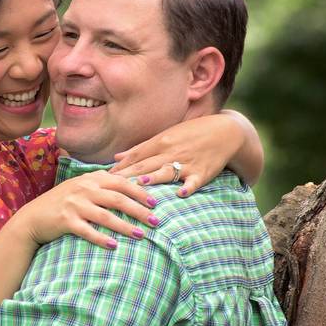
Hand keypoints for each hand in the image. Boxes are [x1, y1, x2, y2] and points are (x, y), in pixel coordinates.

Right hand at [9, 170, 157, 249]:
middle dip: (139, 210)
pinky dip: (101, 238)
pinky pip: (87, 231)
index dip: (140, 192)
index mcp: (90, 179)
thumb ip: (101, 183)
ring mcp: (74, 205)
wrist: (33, 217)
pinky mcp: (65, 221)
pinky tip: (114, 246)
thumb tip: (130, 183)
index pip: (121, 182)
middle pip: (117, 198)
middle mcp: (83, 189)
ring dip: (125, 226)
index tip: (156, 203)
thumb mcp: (81, 186)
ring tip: (141, 235)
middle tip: (155, 221)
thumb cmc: (62, 202)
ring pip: (105, 215)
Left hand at [110, 112, 249, 196]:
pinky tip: (180, 194)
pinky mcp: (203, 173)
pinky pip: (194, 181)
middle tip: (110, 186)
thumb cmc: (191, 134)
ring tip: (140, 185)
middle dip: (127, 176)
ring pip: (167, 172)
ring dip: (154, 178)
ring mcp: (187, 162)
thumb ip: (141, 149)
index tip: (101, 177)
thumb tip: (117, 158)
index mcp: (161, 142)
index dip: (119, 167)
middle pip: (146, 166)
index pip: (135, 157)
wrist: (225, 132)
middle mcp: (171, 152)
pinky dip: (187, 187)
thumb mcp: (166, 136)